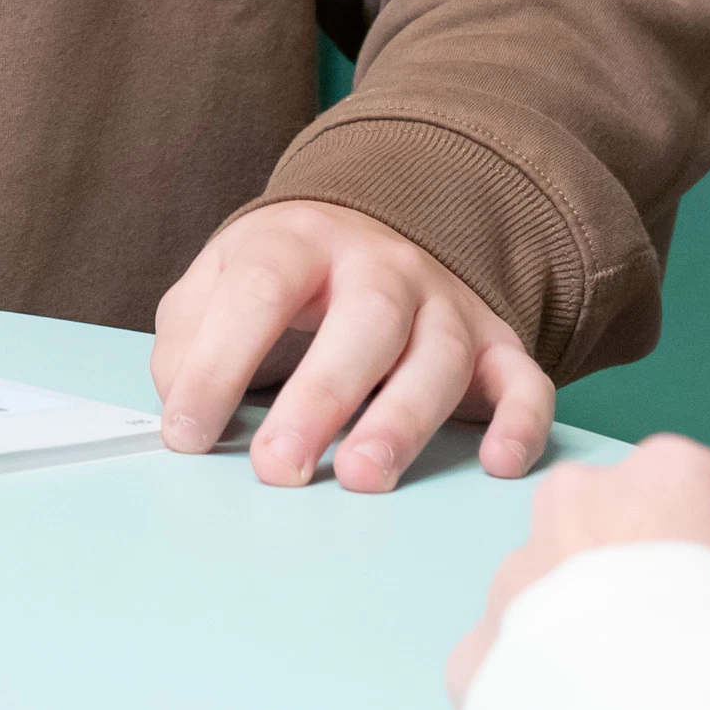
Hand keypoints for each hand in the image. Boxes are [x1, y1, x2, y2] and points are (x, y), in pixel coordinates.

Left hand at [151, 199, 554, 492]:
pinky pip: (523, 379)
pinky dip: (520, 423)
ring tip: (362, 476)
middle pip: (363, 320)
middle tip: (279, 468)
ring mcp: (444, 302)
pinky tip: (496, 464)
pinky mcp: (495, 344)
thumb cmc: (282, 281)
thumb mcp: (217, 285)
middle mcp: (380, 265)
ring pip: (440, 355)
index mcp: (299, 242)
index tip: (188, 434)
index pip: (260, 290)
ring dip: (404, 419)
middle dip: (321, 396)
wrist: (366, 233)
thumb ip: (188, 339)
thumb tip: (186, 411)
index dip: (219, 363)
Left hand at [446, 434, 709, 709]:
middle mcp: (579, 495)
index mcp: (667, 469)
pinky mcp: (483, 641)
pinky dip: (557, 690)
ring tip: (666, 703)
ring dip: (618, 637)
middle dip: (685, 596)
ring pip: (584, 596)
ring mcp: (520, 565)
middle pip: (651, 544)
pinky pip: (525, 657)